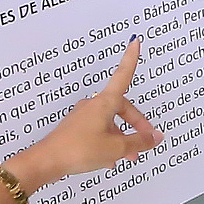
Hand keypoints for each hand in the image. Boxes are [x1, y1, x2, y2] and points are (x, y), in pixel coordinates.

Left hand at [12, 38, 162, 184]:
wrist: (47, 161)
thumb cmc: (78, 149)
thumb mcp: (117, 148)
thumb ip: (139, 142)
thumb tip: (155, 137)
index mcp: (105, 103)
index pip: (123, 75)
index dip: (131, 58)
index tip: (134, 42)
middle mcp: (93, 106)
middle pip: (122, 108)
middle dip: (136, 123)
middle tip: (145, 138)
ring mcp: (83, 116)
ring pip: (110, 122)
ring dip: (122, 136)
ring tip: (128, 155)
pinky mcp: (76, 128)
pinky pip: (99, 130)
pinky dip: (109, 141)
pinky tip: (110, 158)